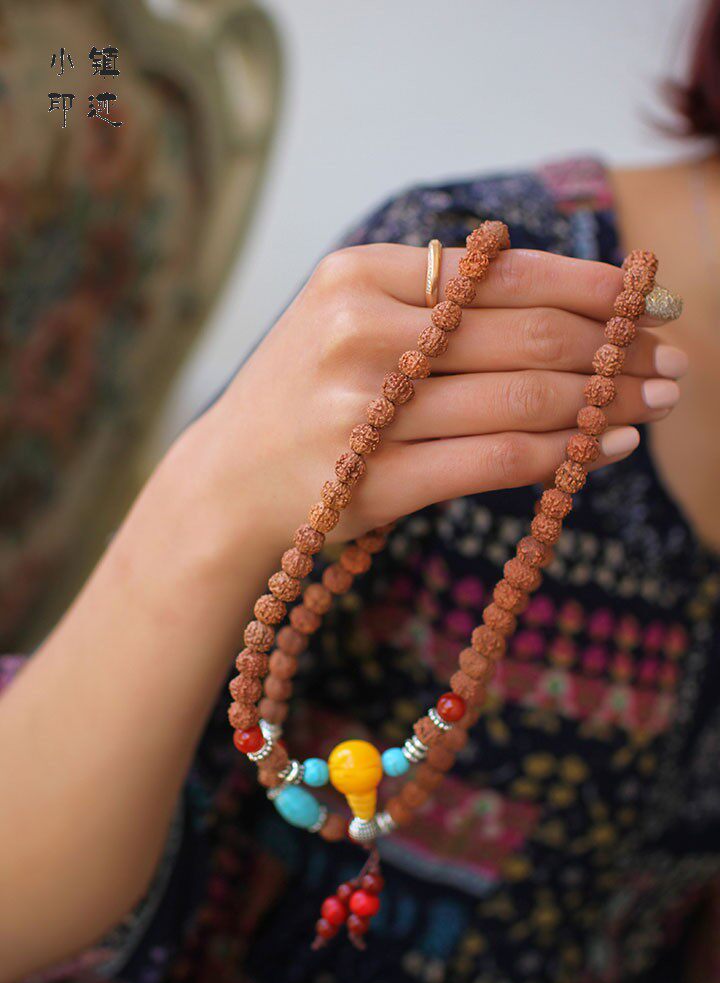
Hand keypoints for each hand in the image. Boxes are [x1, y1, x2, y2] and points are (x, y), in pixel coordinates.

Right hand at [193, 244, 685, 550]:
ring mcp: (364, 410)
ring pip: (524, 397)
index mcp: (357, 277)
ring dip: (607, 400)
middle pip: (528, 332)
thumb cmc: (301, 400)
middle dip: (616, 345)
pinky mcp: (375, 482)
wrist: (223, 486)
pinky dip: (565, 452)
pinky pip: (497, 459)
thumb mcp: (347, 323)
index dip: (592, 285)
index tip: (649, 300)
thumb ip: (437, 305)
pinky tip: (607, 447)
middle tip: (674, 359)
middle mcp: (358, 333)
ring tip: (655, 402)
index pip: (503, 270)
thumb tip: (568, 308)